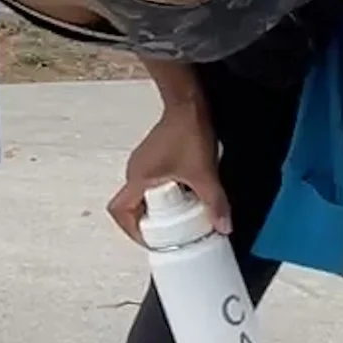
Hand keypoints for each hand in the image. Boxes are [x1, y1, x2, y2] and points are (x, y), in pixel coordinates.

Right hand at [109, 93, 227, 243]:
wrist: (188, 102)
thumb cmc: (188, 133)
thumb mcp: (204, 173)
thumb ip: (214, 202)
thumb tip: (224, 227)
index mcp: (138, 179)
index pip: (119, 212)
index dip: (131, 231)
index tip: (151, 240)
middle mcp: (135, 171)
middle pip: (131, 206)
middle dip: (149, 222)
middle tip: (171, 232)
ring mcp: (143, 161)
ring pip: (143, 194)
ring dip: (158, 208)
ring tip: (181, 216)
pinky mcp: (154, 155)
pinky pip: (152, 182)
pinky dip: (164, 194)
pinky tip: (185, 193)